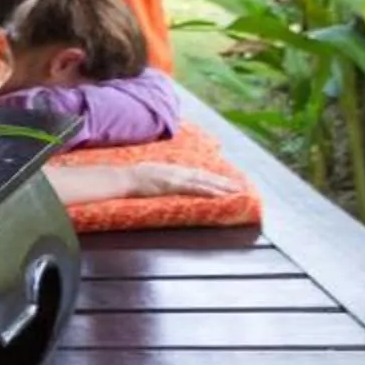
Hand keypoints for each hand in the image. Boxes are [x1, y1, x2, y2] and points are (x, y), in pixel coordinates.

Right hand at [112, 164, 239, 199]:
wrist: (125, 178)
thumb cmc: (134, 179)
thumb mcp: (152, 174)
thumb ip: (163, 177)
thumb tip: (168, 182)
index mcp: (173, 170)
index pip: (197, 173)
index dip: (212, 177)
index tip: (225, 181)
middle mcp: (178, 172)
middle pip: (205, 176)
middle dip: (223, 181)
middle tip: (240, 186)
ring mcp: (176, 178)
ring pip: (204, 181)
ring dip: (221, 186)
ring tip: (236, 190)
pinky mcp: (173, 185)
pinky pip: (195, 188)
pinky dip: (208, 190)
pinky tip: (219, 194)